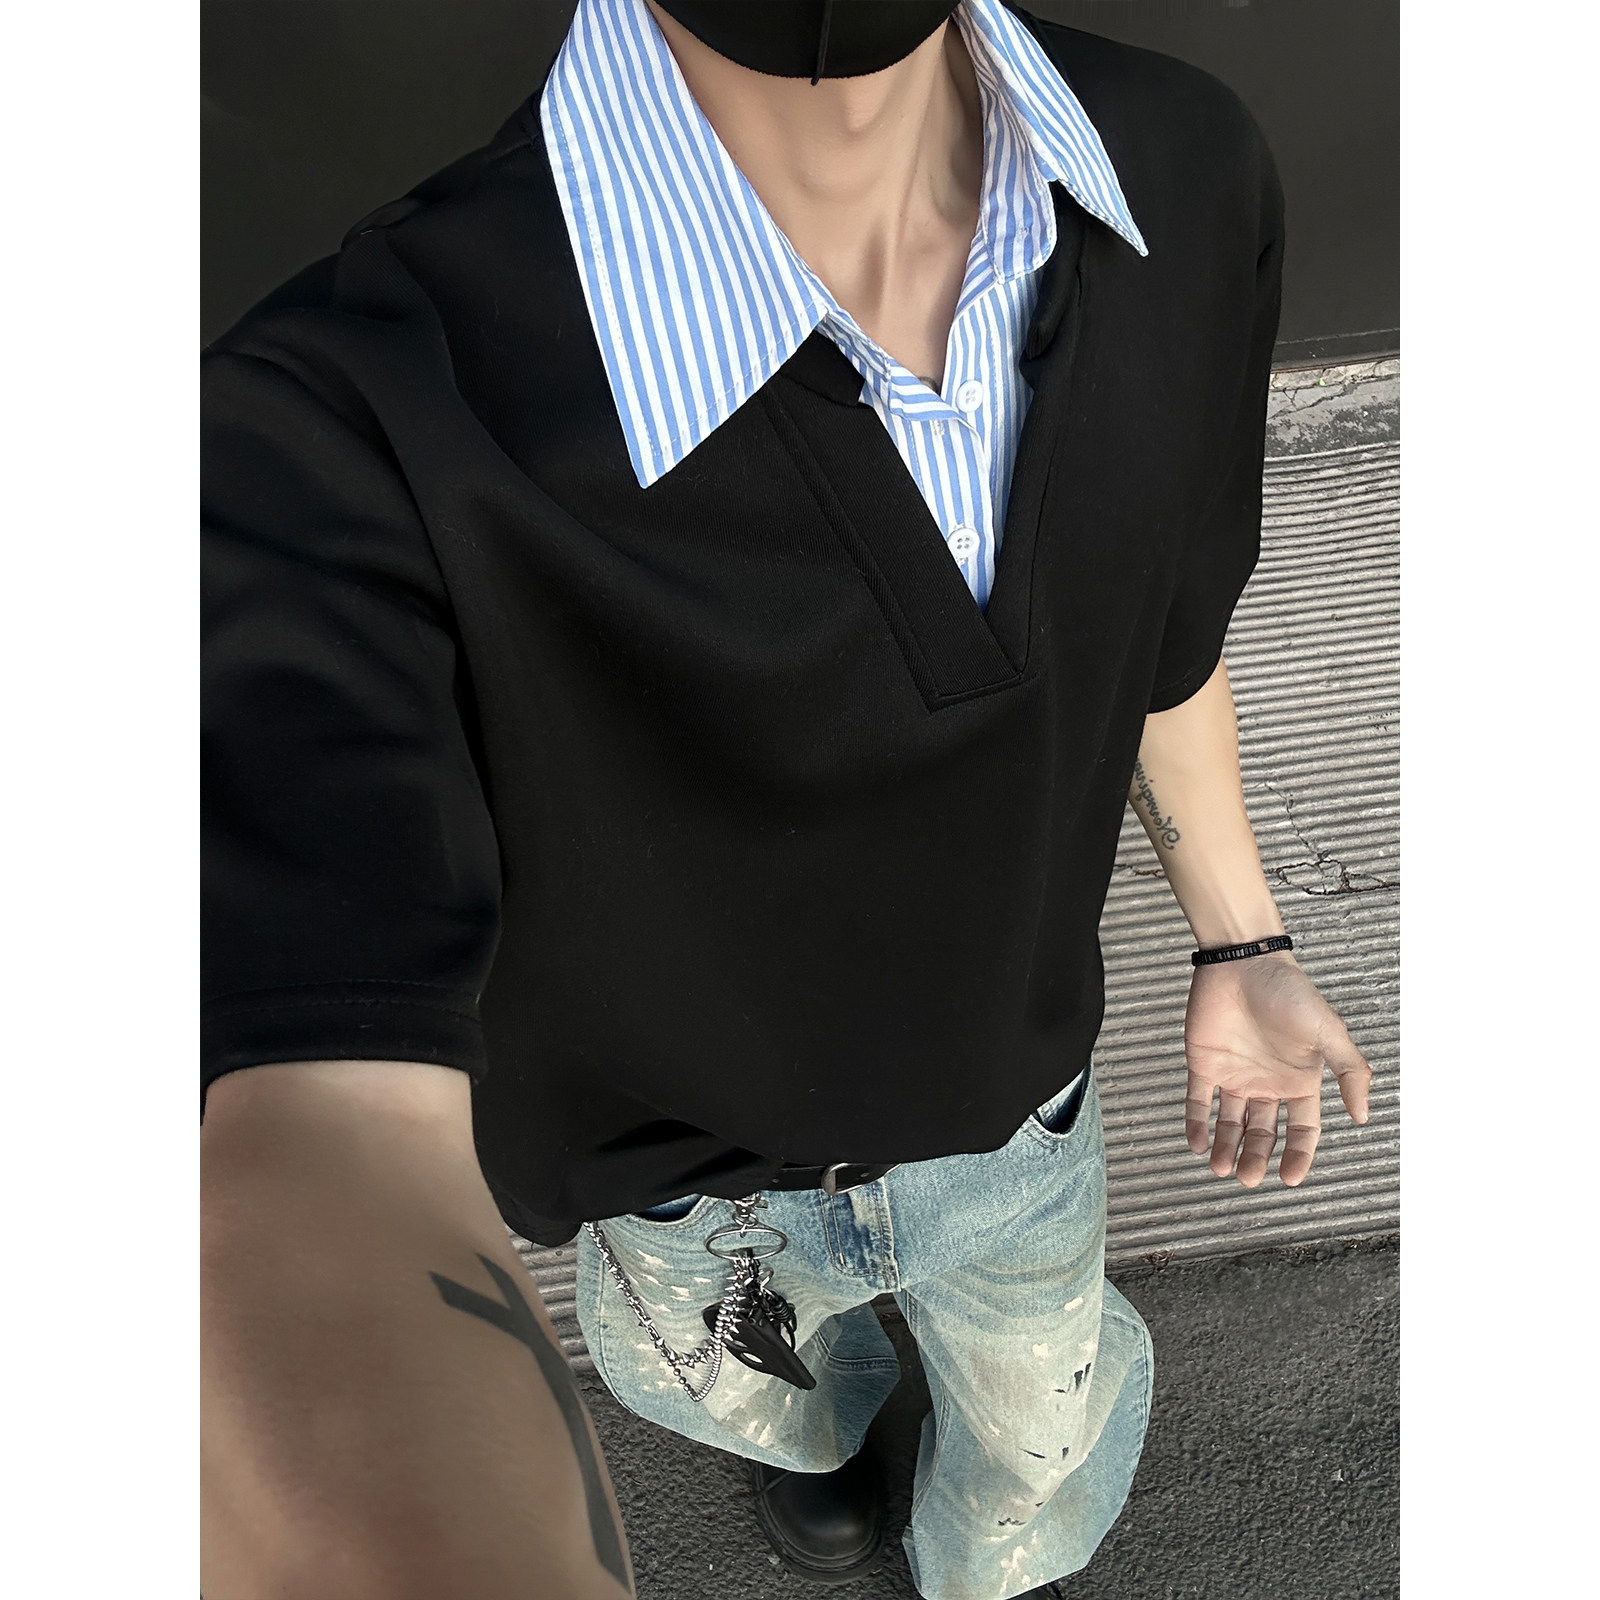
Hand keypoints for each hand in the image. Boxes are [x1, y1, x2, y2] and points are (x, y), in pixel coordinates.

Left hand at [1182, 952, 1370, 1187]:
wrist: (1242, 961)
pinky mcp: (1204, 1064)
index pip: (1302, 1129)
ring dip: (1225, 1147)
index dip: (1298, 1155)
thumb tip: (1362, 1117)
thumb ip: (1349, 1073)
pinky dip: (1196, 1124)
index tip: (1290, 1179)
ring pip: (1229, 1123)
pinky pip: (1197, 1101)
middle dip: (1256, 1157)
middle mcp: (1267, 1083)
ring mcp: (1235, 1075)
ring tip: (1220, 1169)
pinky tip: (1196, 1144)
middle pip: (1263, 1133)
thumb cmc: (1289, 993)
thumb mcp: (1328, 1033)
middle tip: (1247, 1178)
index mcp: (1299, 1080)